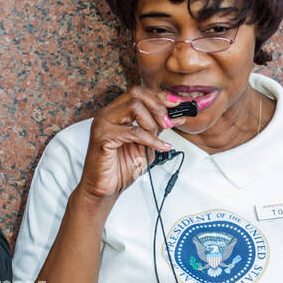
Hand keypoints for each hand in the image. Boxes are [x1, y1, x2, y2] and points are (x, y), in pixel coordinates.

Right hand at [78, 84, 189, 201]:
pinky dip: (151, 139)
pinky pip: (133, 132)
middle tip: (168, 122)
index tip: (178, 105)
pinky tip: (160, 147)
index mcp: (116, 112)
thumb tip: (176, 117)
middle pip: (136, 93)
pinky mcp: (103, 137)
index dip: (161, 96)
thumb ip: (157, 130)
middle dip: (157, 105)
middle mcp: (108, 114)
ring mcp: (103, 124)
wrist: (105, 189)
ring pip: (134, 106)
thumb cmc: (120, 168)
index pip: (139, 93)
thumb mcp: (145, 145)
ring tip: (159, 136)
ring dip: (152, 121)